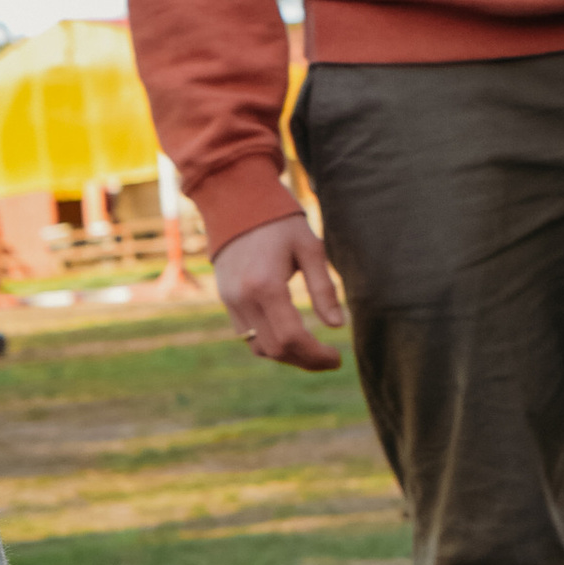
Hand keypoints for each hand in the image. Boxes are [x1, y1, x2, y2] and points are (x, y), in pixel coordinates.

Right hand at [210, 213, 346, 370]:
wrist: (236, 203)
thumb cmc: (279, 223)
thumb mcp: (310, 248)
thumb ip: (323, 288)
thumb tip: (337, 325)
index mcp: (266, 285)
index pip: (292, 337)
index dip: (316, 356)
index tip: (337, 358)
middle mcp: (243, 299)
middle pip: (276, 349)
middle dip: (305, 361)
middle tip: (330, 359)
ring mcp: (231, 302)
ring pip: (260, 348)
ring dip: (288, 356)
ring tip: (312, 351)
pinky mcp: (226, 301)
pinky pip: (248, 336)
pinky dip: (271, 344)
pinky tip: (291, 338)